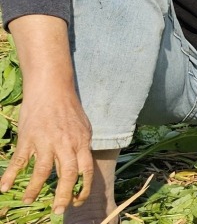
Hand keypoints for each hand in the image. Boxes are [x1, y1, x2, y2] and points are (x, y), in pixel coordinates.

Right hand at [0, 83, 94, 214]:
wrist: (51, 88)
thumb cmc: (68, 108)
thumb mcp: (83, 127)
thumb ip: (81, 146)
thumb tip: (82, 166)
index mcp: (81, 141)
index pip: (86, 169)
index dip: (83, 187)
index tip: (78, 201)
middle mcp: (65, 143)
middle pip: (67, 173)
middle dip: (64, 194)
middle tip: (60, 210)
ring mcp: (46, 141)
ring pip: (42, 170)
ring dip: (35, 188)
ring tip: (28, 201)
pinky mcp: (28, 138)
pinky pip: (20, 160)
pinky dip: (11, 175)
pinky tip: (4, 188)